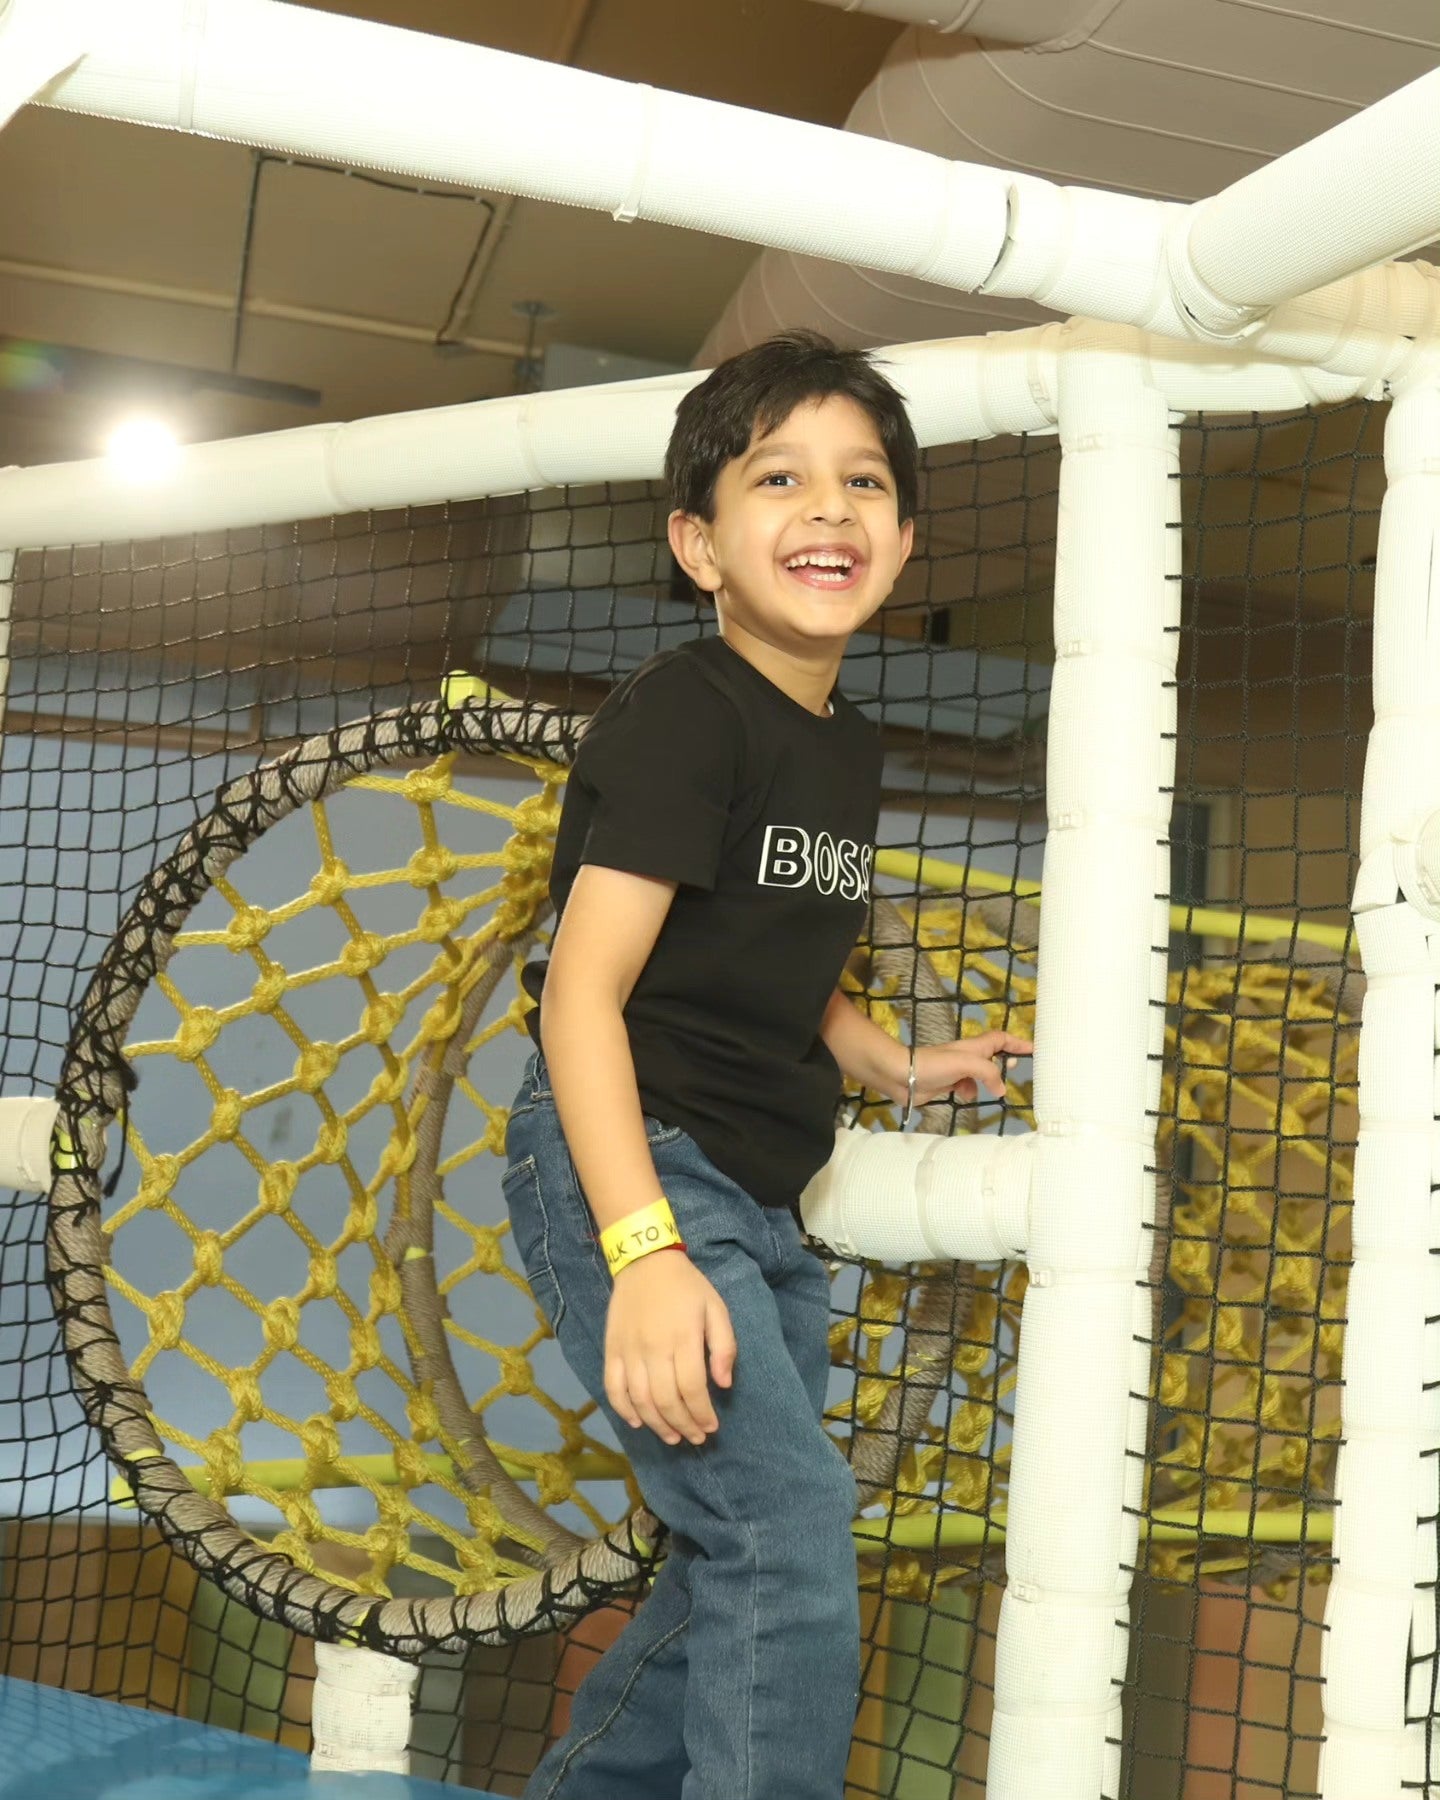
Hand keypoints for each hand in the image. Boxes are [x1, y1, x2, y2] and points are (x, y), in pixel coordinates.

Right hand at [605, 1250, 736, 1446]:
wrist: (644, 1261)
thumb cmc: (686, 1286)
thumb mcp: (716, 1308)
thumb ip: (724, 1346)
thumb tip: (723, 1385)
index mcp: (683, 1338)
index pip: (692, 1388)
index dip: (702, 1414)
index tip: (711, 1427)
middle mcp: (653, 1348)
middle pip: (666, 1400)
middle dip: (683, 1425)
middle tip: (696, 1438)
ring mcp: (628, 1351)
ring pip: (640, 1400)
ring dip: (657, 1425)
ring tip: (673, 1437)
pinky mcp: (611, 1349)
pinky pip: (613, 1387)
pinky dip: (624, 1409)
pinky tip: (638, 1422)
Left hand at [908, 1029, 1032, 1106]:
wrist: (902, 1077)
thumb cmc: (935, 1064)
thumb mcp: (967, 1063)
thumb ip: (989, 1073)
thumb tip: (1001, 1089)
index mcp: (974, 1046)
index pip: (1001, 1039)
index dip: (1017, 1043)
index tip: (1034, 1050)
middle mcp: (967, 1056)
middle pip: (993, 1056)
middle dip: (1004, 1064)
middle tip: (1013, 1071)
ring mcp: (957, 1070)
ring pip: (981, 1075)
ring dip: (986, 1083)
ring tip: (992, 1090)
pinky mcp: (948, 1084)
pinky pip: (967, 1088)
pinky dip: (969, 1092)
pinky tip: (964, 1096)